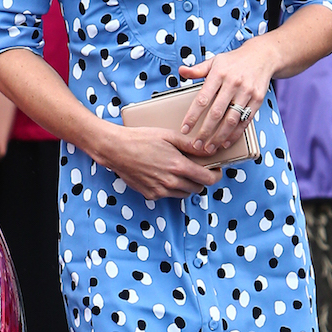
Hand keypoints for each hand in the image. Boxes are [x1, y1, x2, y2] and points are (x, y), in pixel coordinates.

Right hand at [98, 125, 220, 199]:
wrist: (116, 149)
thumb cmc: (141, 139)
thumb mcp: (168, 136)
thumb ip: (191, 145)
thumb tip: (209, 149)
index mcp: (178, 167)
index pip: (208, 180)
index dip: (216, 175)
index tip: (216, 170)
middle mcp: (171, 182)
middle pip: (198, 189)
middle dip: (201, 179)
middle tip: (196, 168)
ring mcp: (160, 191)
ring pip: (184, 194)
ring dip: (187, 185)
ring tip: (180, 171)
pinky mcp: (150, 195)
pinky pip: (168, 195)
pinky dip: (171, 188)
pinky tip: (164, 175)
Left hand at [178, 39, 274, 154]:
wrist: (262, 56)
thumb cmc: (234, 61)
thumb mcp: (215, 61)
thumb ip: (198, 70)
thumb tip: (181, 71)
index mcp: (219, 74)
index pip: (202, 99)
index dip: (192, 116)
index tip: (184, 129)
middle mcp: (233, 83)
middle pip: (216, 113)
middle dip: (205, 132)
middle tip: (196, 145)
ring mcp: (247, 92)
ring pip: (231, 120)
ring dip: (219, 137)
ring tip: (209, 148)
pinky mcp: (258, 99)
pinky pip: (245, 121)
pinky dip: (235, 134)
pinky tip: (225, 143)